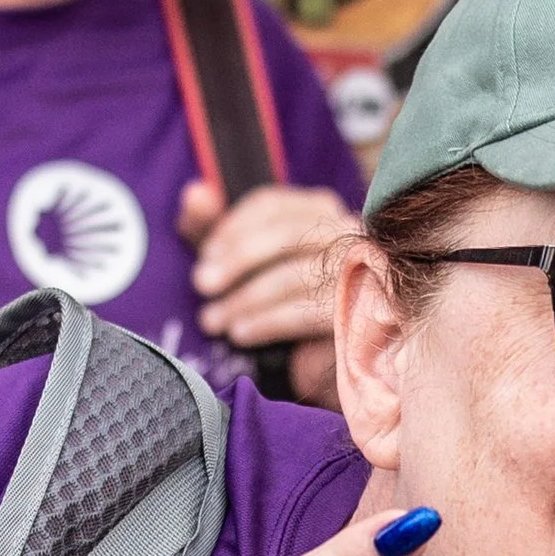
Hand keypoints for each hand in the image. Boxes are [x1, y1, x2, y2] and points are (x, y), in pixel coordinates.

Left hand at [179, 180, 353, 402]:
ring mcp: (359, 271)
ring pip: (295, 276)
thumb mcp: (234, 259)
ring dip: (246, 300)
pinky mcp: (359, 312)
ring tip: (213, 322)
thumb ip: (211, 225)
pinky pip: (307, 312)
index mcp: (316, 210)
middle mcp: (346, 233)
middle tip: (202, 285)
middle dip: (237, 260)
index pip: (271, 205)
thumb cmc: (274, 301)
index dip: (231, 227)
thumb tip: (194, 195)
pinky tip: (241, 335)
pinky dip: (267, 322)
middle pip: (286, 235)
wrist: (323, 360)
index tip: (205, 254)